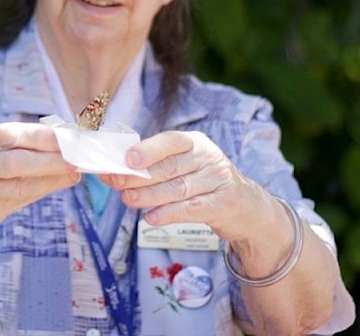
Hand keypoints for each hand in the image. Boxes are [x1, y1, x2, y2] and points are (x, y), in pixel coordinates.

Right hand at [0, 122, 80, 236]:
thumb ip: (8, 143)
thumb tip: (54, 140)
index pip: (14, 134)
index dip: (45, 136)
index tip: (69, 137)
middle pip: (19, 161)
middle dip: (54, 160)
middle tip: (78, 159)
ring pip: (20, 186)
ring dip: (51, 180)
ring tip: (73, 175)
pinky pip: (13, 203)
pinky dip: (36, 194)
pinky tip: (52, 187)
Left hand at [101, 130, 266, 241]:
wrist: (246, 207)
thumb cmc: (204, 183)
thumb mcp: (185, 166)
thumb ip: (153, 167)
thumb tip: (113, 173)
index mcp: (195, 142)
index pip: (170, 141)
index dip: (148, 150)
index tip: (127, 159)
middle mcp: (208, 157)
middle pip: (170, 167)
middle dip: (140, 177)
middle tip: (118, 184)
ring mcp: (218, 180)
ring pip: (178, 188)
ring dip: (149, 196)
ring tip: (128, 200)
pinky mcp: (223, 204)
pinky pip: (191, 209)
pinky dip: (169, 214)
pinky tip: (151, 219)